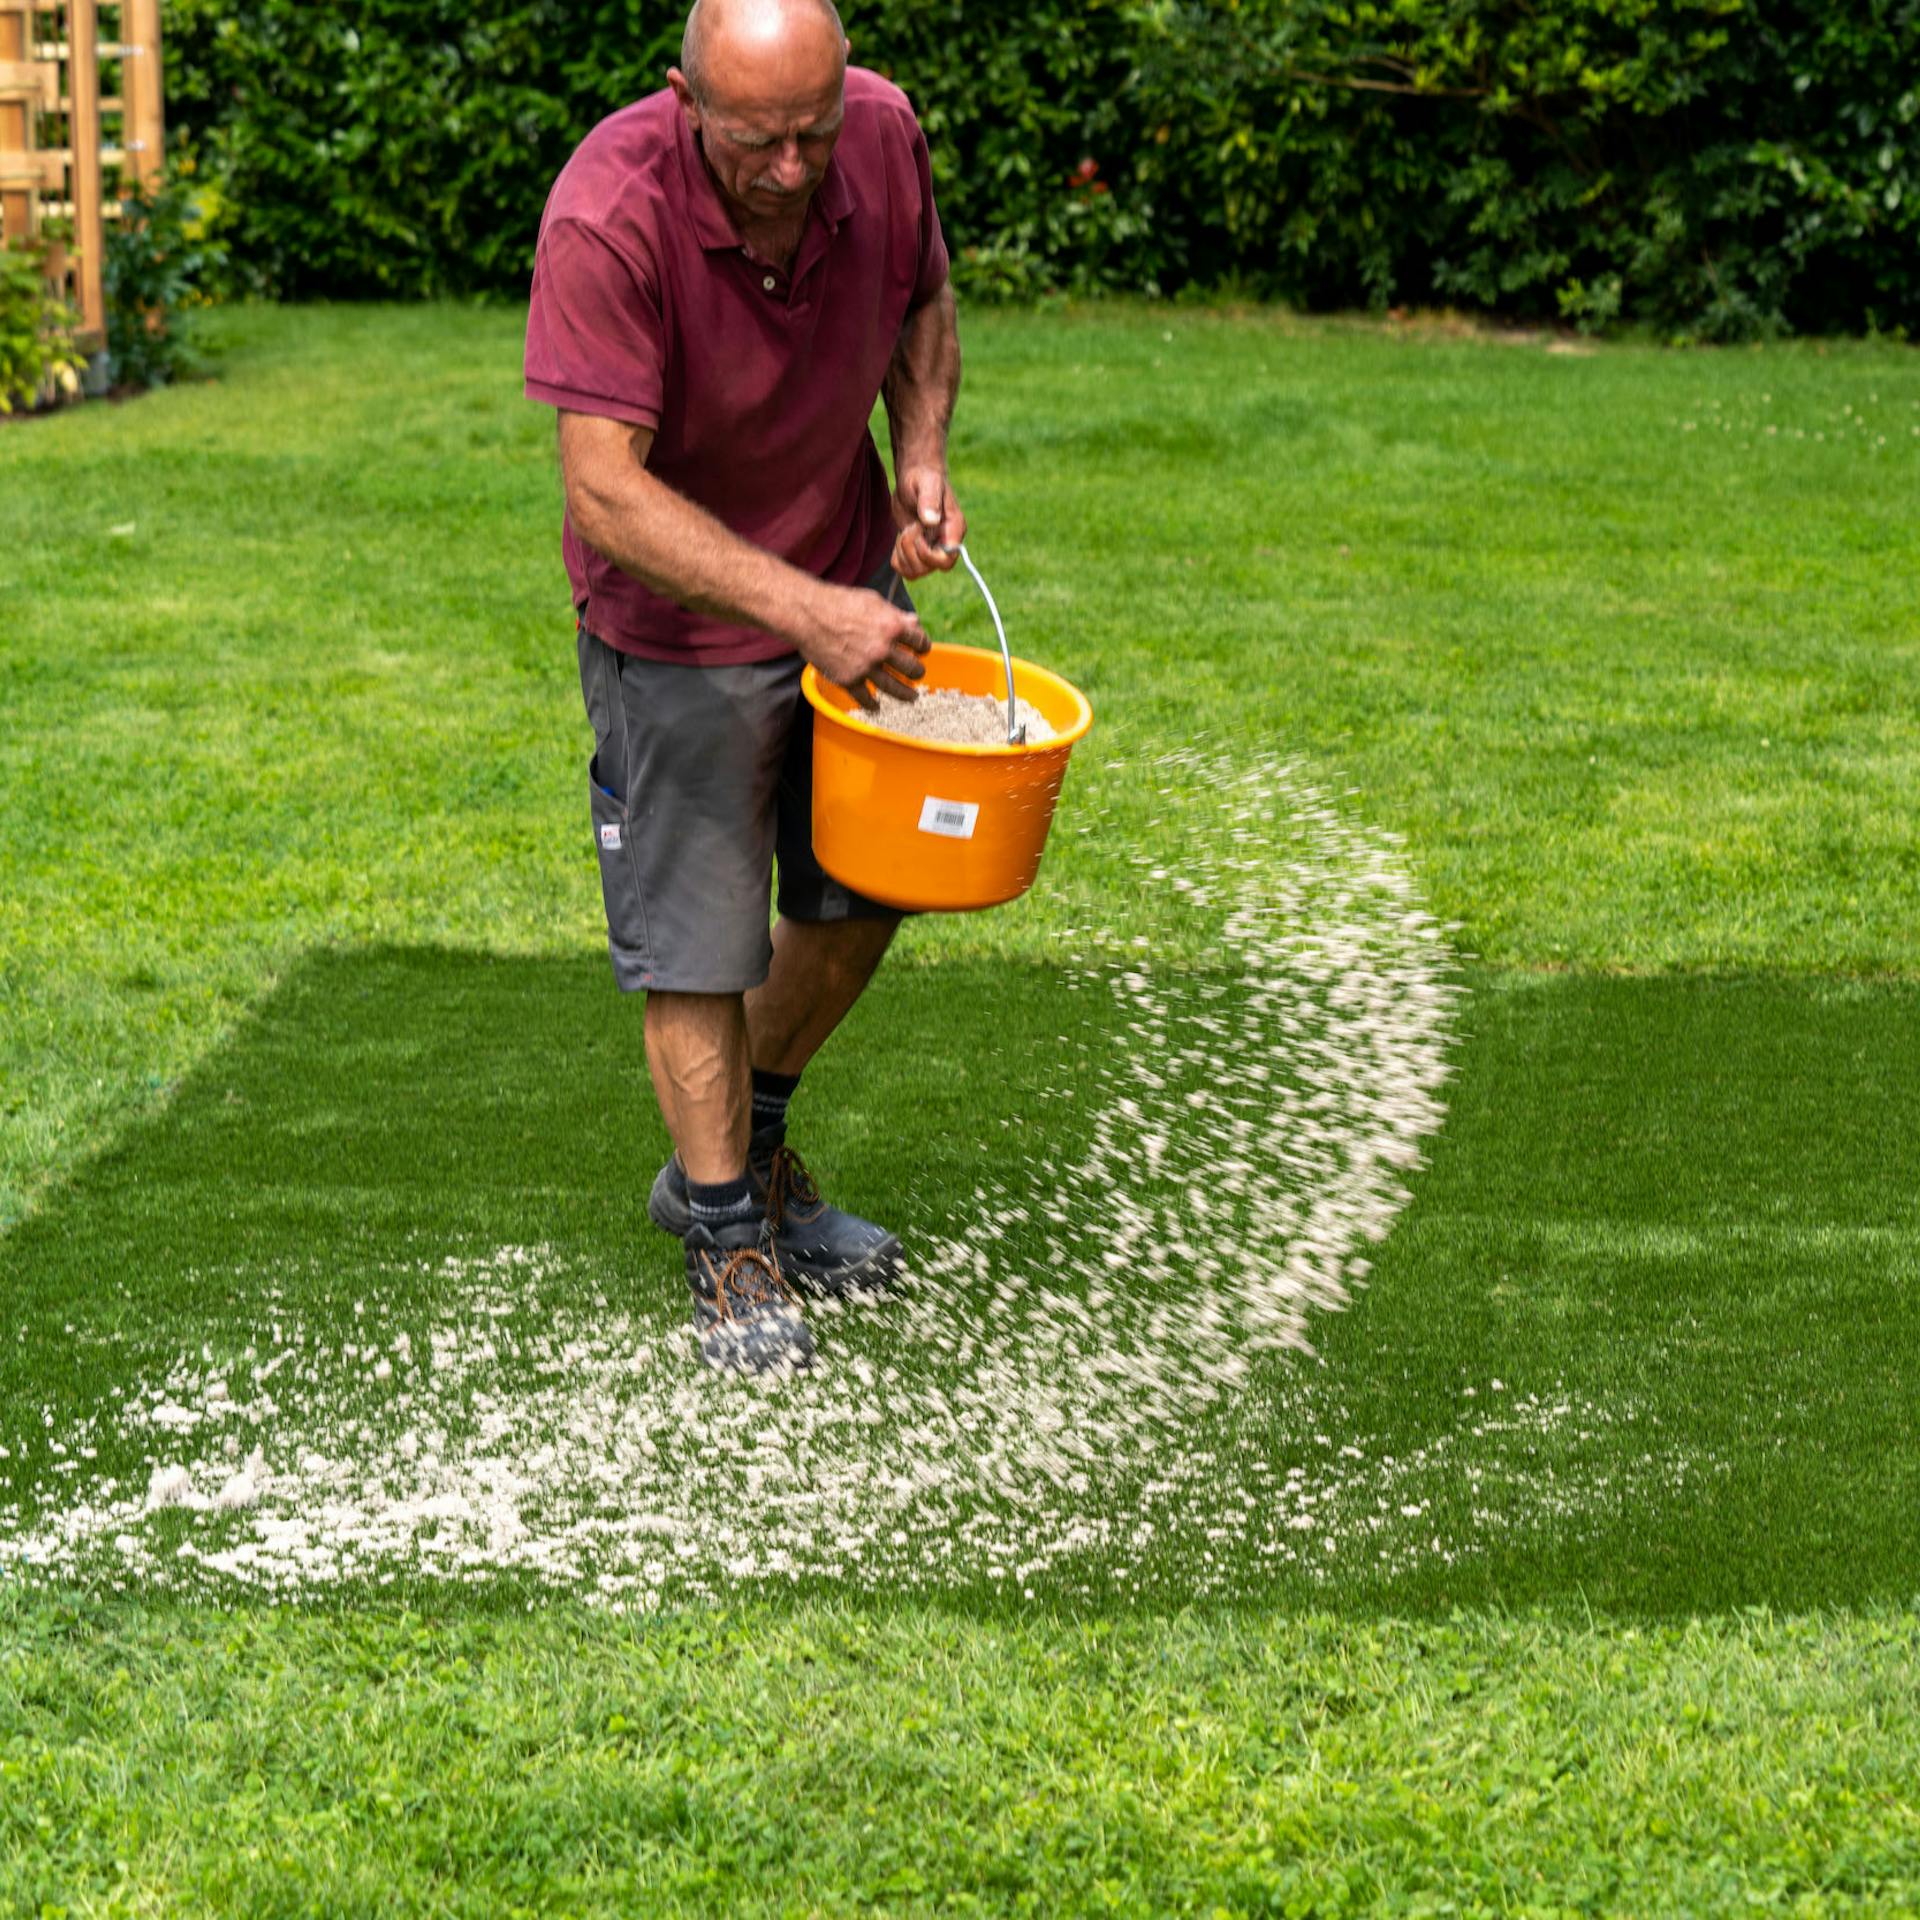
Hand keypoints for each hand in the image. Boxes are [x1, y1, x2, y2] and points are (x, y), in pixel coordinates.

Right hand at [795, 580, 930, 710]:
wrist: (807, 615)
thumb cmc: (839, 602)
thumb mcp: (872, 600)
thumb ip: (895, 614)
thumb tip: (914, 621)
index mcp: (892, 627)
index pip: (920, 641)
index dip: (923, 646)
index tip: (921, 651)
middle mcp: (883, 649)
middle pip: (912, 668)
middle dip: (917, 671)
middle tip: (916, 673)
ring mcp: (866, 667)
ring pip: (894, 688)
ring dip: (906, 694)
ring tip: (912, 697)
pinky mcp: (849, 679)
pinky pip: (864, 698)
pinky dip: (872, 705)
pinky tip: (876, 707)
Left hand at [890, 463, 966, 580]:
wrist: (914, 478)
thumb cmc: (923, 477)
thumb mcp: (926, 484)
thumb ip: (930, 500)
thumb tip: (931, 520)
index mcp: (954, 529)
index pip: (947, 560)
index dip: (928, 555)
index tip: (917, 533)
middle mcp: (945, 543)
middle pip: (930, 568)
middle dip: (911, 550)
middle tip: (909, 527)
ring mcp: (931, 549)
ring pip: (917, 572)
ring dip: (903, 554)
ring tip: (904, 531)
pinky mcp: (917, 552)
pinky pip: (906, 570)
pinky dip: (898, 559)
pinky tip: (900, 538)